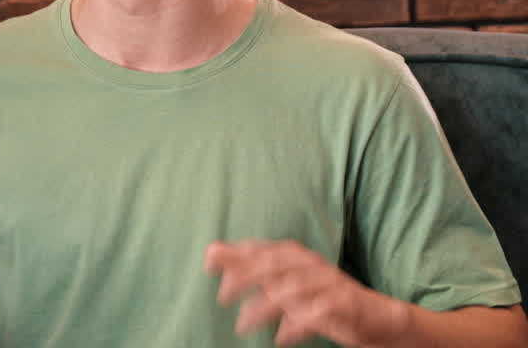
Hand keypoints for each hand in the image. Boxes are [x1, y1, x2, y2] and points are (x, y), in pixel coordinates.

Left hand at [204, 240, 409, 346]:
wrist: (378, 317)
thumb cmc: (322, 299)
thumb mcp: (286, 284)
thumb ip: (253, 271)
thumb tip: (211, 256)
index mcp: (296, 256)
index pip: (261, 249)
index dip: (235, 253)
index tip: (208, 262)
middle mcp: (310, 264)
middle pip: (273, 264)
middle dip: (245, 276)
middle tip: (223, 295)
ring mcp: (328, 283)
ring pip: (291, 289)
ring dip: (264, 308)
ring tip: (243, 326)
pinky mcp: (344, 305)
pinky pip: (316, 314)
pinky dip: (295, 326)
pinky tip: (280, 338)